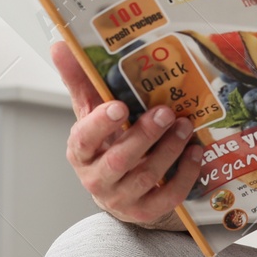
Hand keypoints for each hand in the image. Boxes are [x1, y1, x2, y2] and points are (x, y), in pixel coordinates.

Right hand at [50, 42, 205, 228]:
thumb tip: (61, 44)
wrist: (116, 189)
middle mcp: (97, 178)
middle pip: (120, 159)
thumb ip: (79, 80)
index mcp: (81, 152)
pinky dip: (184, 175)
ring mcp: (122, 198)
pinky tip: (195, 152)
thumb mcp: (90, 113)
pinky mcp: (146, 211)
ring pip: (146, 177)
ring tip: (184, 126)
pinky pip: (167, 197)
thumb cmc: (104, 145)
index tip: (119, 107)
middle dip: (145, 135)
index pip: (84, 139)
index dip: (101, 124)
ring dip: (169, 150)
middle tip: (165, 112)